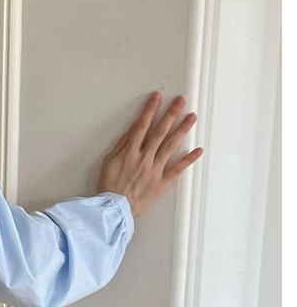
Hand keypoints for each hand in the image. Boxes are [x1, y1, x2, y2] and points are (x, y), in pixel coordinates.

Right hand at [96, 91, 203, 217]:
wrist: (113, 209)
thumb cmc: (108, 187)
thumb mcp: (108, 162)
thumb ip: (121, 145)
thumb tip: (132, 131)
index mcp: (130, 152)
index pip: (141, 126)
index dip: (150, 110)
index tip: (157, 97)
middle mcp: (144, 158)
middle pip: (160, 132)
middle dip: (171, 113)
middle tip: (181, 100)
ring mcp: (154, 170)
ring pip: (170, 146)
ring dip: (182, 130)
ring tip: (192, 117)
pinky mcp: (160, 183)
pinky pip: (176, 169)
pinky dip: (188, 160)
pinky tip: (198, 150)